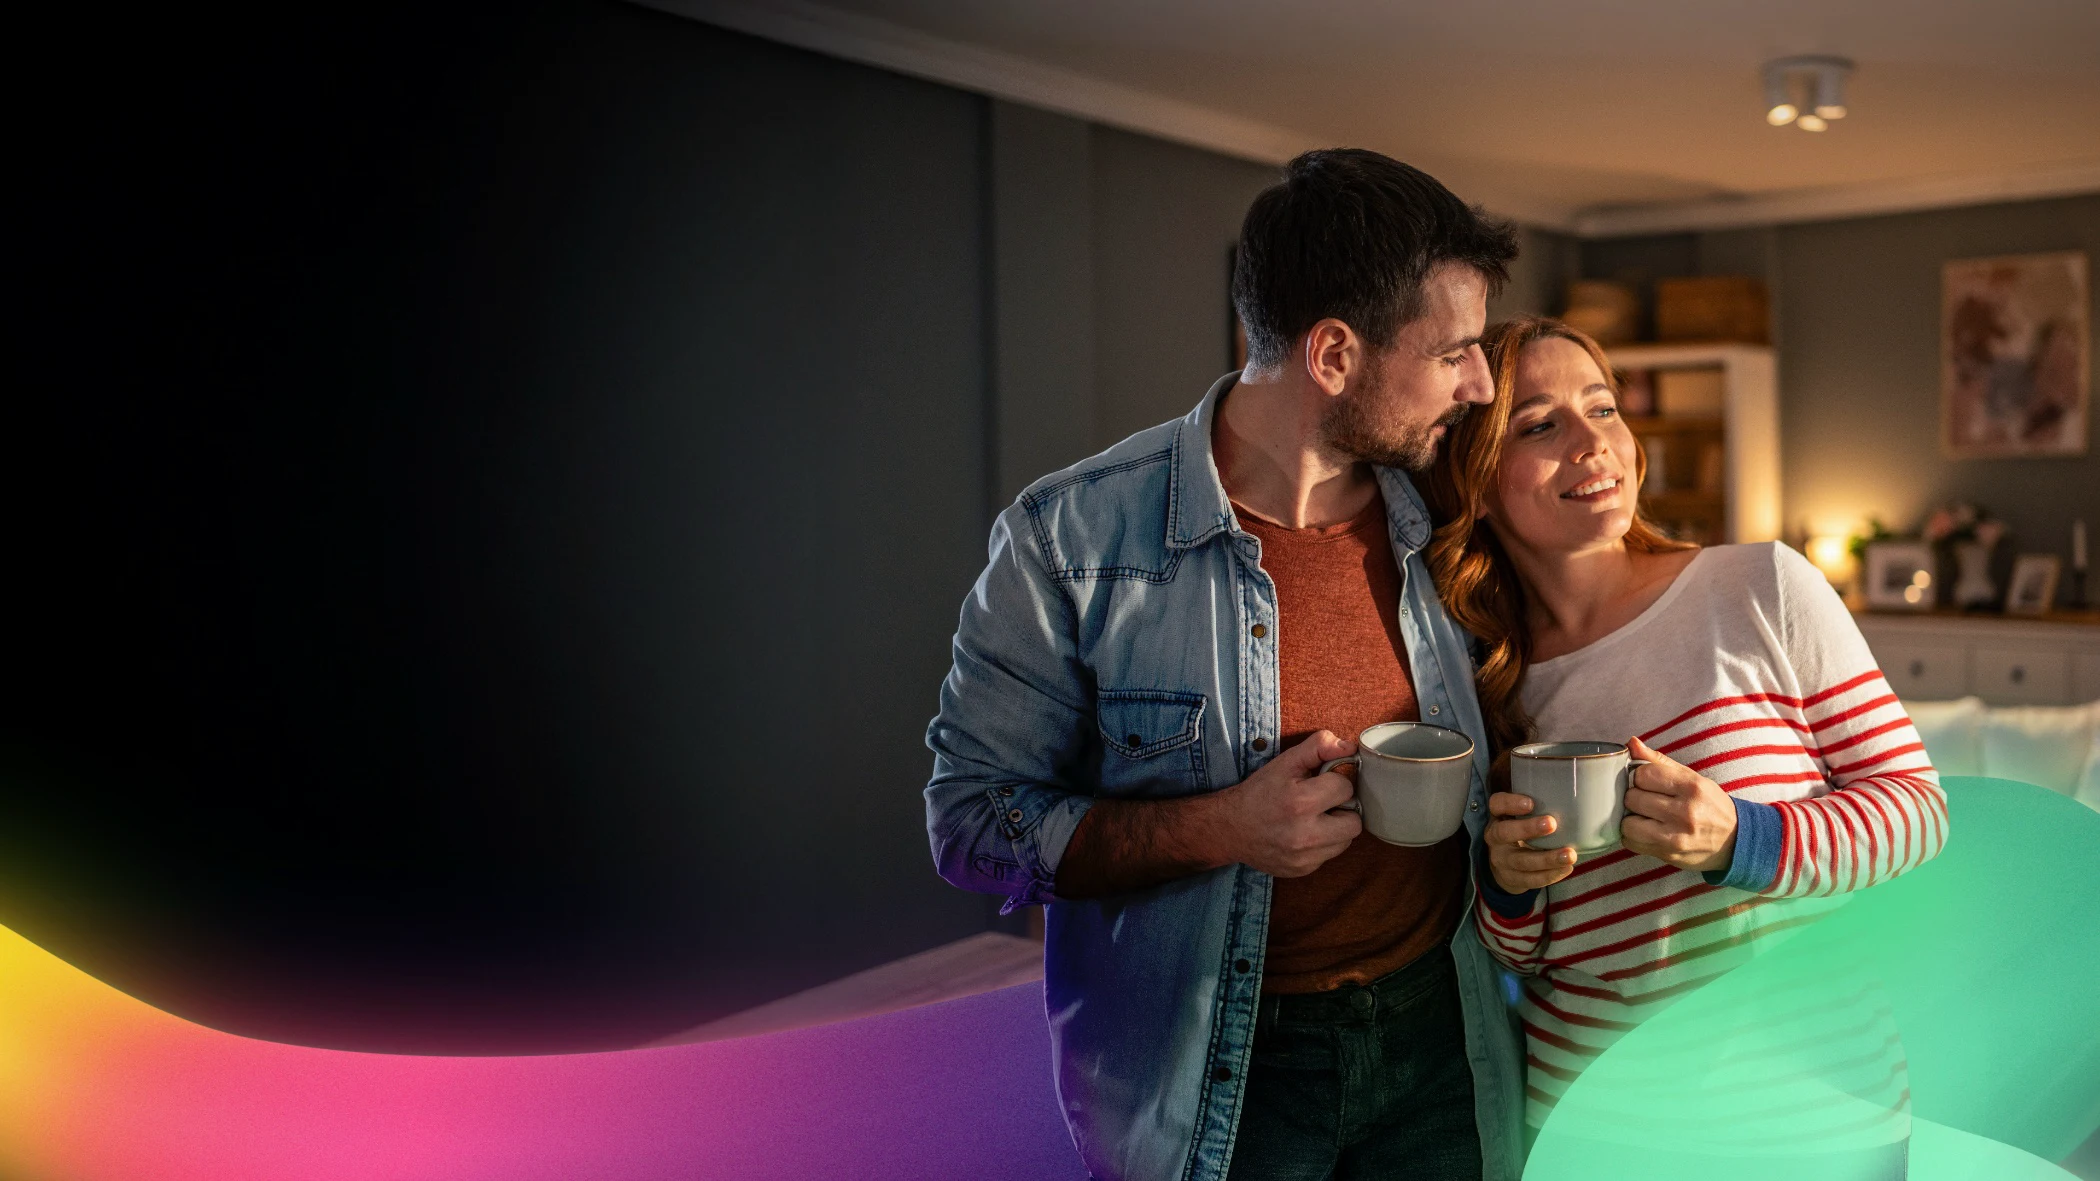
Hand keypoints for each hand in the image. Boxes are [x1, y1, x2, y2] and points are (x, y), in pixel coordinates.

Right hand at [1211, 730, 1362, 877]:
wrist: (1230, 828)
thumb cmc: (1260, 792)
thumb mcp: (1285, 762)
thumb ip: (1318, 747)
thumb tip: (1349, 748)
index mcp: (1301, 802)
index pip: (1346, 789)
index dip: (1334, 782)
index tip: (1319, 783)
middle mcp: (1305, 834)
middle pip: (1354, 822)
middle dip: (1342, 810)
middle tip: (1323, 804)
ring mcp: (1305, 857)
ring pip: (1345, 841)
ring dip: (1335, 828)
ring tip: (1314, 819)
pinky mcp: (1303, 870)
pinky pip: (1329, 855)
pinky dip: (1322, 844)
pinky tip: (1303, 835)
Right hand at [1484, 791, 1577, 892]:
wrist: (1507, 867)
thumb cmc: (1523, 831)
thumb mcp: (1523, 817)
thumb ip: (1542, 804)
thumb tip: (1582, 789)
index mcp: (1498, 817)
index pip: (1496, 804)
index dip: (1510, 803)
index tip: (1531, 803)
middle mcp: (1495, 838)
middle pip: (1504, 833)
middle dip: (1528, 829)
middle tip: (1552, 824)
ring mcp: (1502, 860)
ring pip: (1521, 861)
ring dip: (1546, 858)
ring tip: (1570, 854)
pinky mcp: (1512, 879)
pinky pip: (1530, 879)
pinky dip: (1550, 875)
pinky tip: (1566, 868)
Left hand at [1620, 736, 1736, 872]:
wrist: (1735, 841)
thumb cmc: (1710, 805)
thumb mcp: (1692, 779)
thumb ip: (1659, 761)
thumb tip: (1631, 743)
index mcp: (1692, 787)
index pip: (1644, 774)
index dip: (1639, 776)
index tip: (1646, 782)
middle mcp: (1685, 812)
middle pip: (1633, 798)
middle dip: (1634, 797)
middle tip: (1645, 800)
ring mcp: (1676, 836)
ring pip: (1628, 823)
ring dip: (1630, 819)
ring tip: (1643, 816)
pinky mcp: (1668, 854)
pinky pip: (1632, 843)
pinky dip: (1632, 836)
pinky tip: (1645, 831)